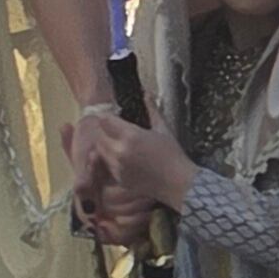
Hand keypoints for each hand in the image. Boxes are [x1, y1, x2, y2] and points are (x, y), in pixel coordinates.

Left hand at [70, 110, 197, 216]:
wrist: (179, 184)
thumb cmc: (173, 156)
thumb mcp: (163, 129)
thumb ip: (152, 110)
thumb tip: (148, 94)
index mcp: (131, 136)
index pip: (105, 120)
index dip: (108, 118)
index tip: (113, 118)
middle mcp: (120, 151)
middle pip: (99, 135)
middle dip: (105, 132)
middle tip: (114, 131)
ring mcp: (117, 167)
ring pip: (99, 152)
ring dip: (105, 146)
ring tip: (119, 145)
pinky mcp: (118, 179)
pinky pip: (106, 166)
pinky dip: (110, 161)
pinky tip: (124, 159)